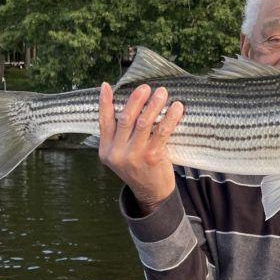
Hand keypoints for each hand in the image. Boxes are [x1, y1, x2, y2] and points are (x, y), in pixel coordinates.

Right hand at [98, 82, 184, 212]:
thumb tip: (126, 105)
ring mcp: (134, 156)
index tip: (107, 85)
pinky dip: (170, 117)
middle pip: (126, 118)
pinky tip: (176, 107)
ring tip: (162, 92)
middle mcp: (117, 153)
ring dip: (154, 104)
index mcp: (106, 150)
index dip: (105, 102)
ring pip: (144, 123)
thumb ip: (119, 136)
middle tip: (146, 87)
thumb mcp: (120, 155)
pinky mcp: (152, 158)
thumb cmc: (138, 168)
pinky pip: (162, 132)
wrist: (151, 193)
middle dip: (136, 100)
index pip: (104, 121)